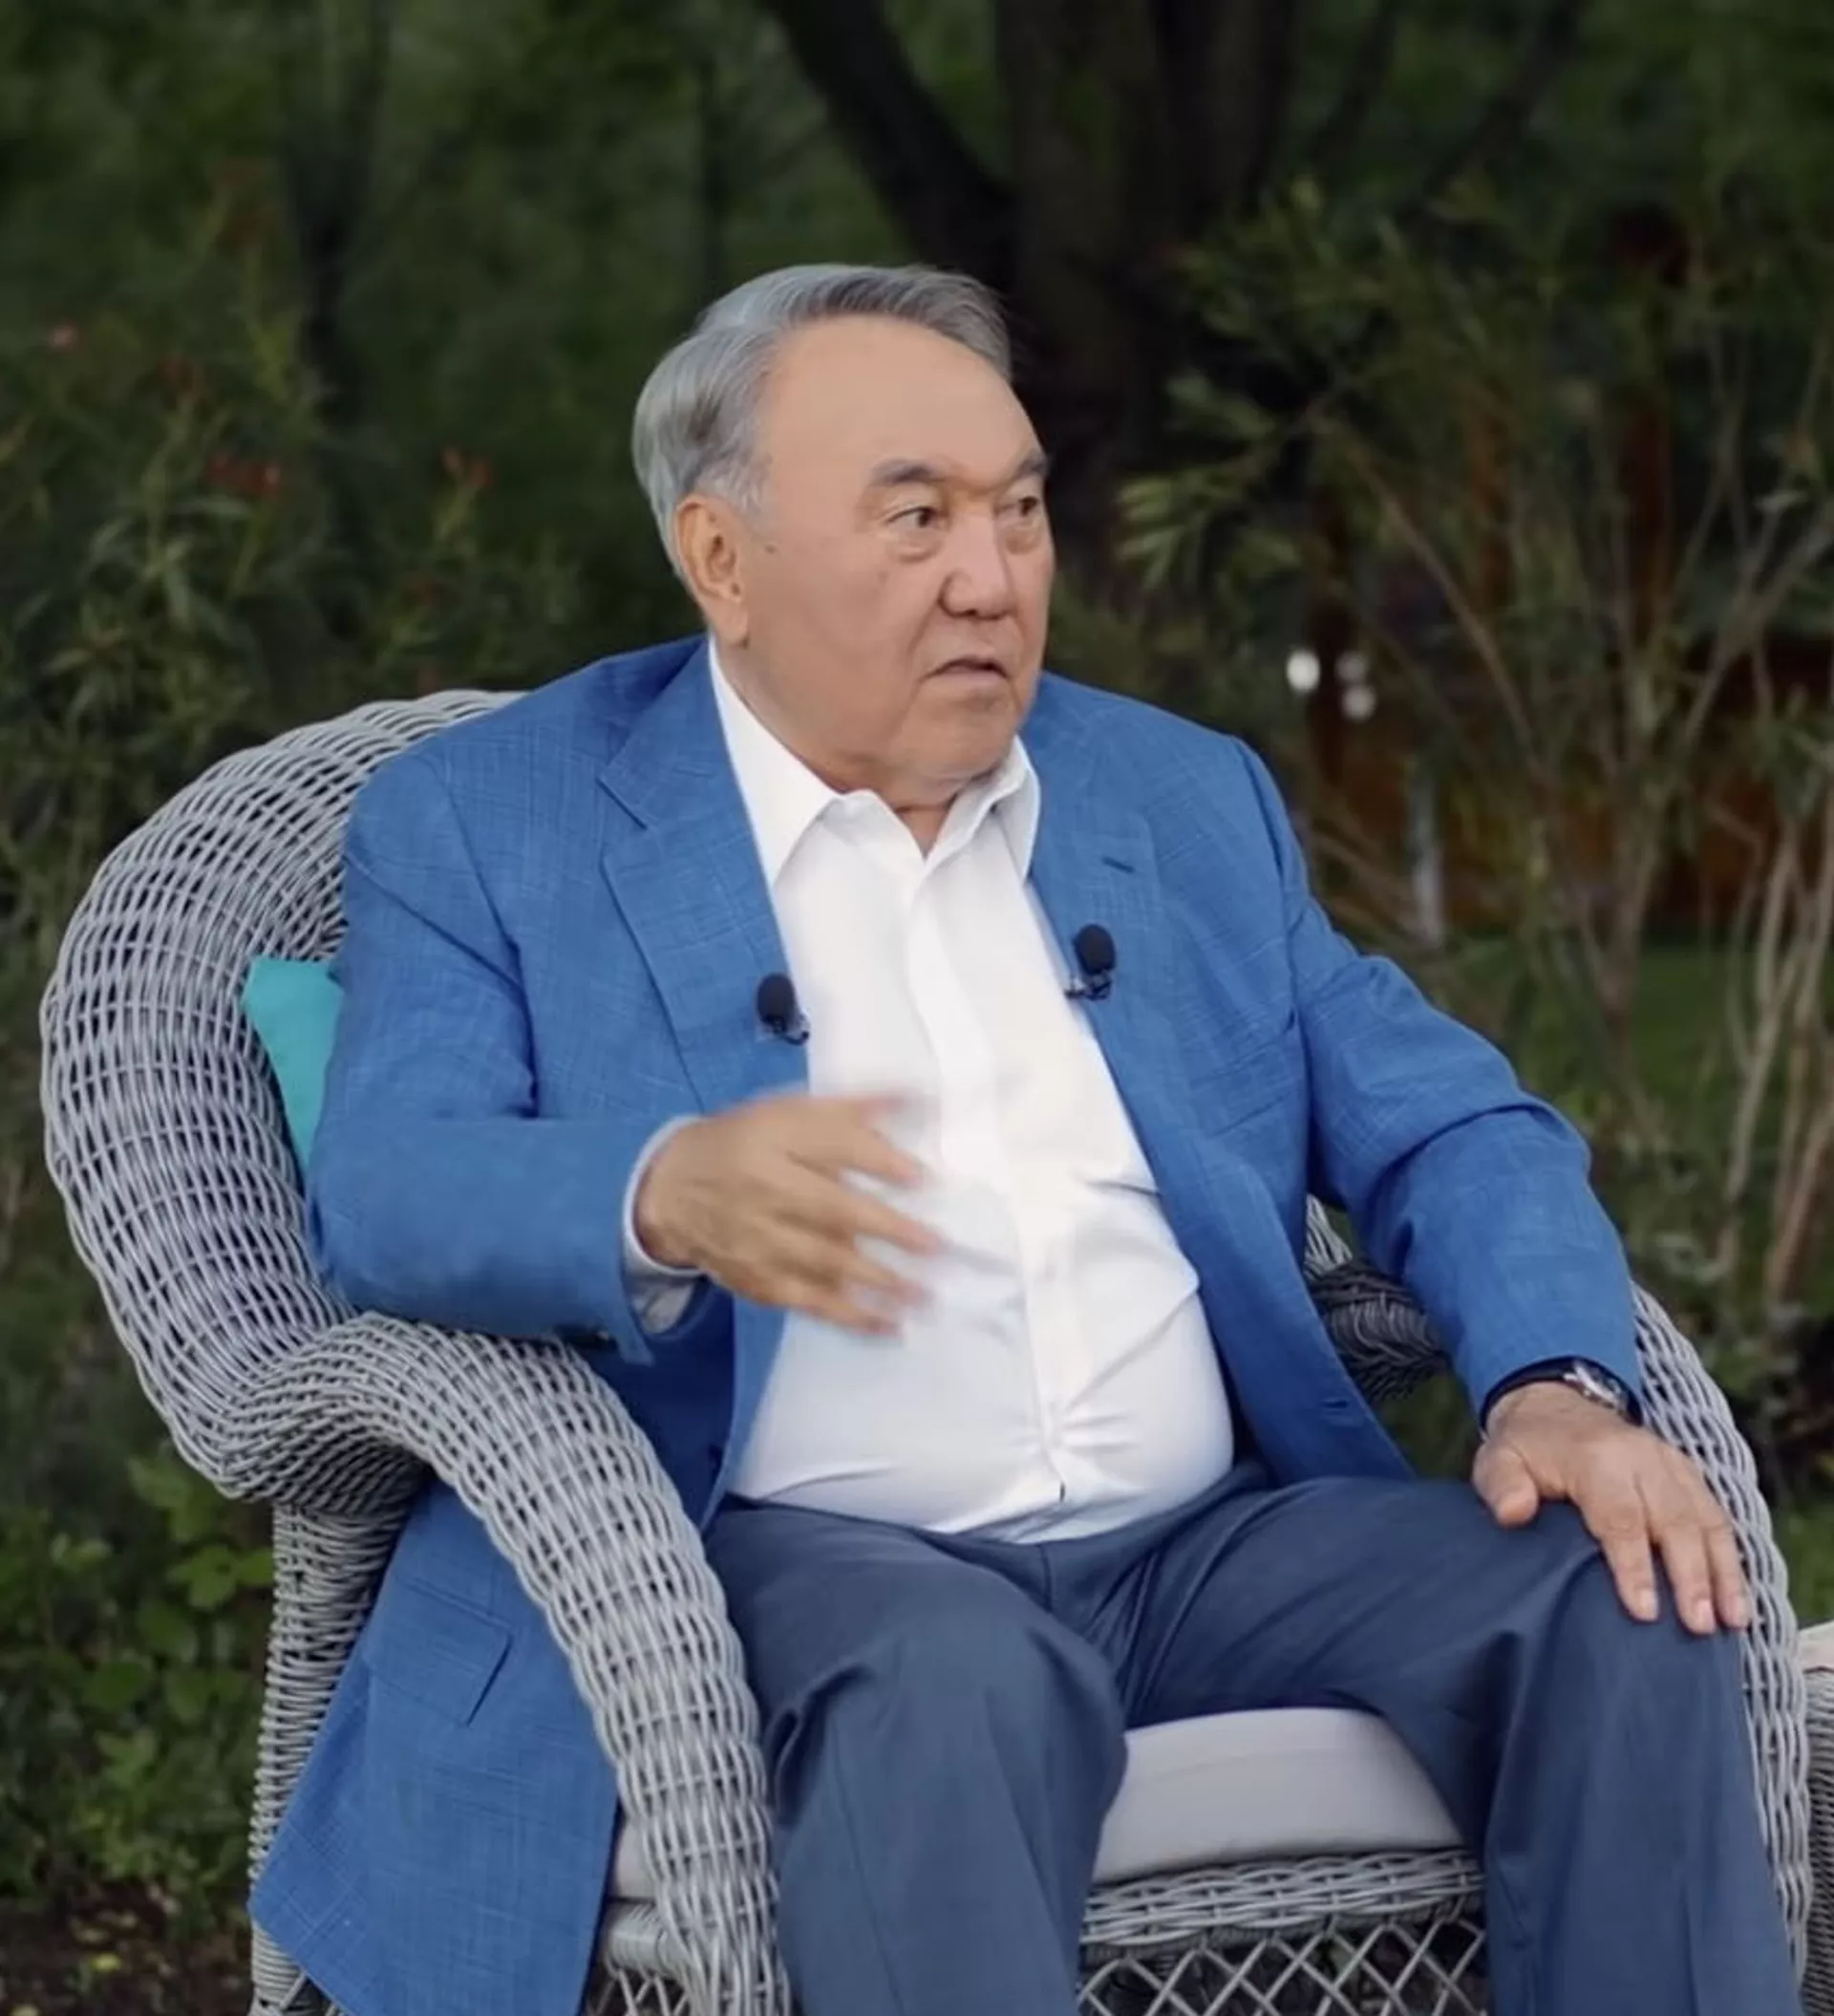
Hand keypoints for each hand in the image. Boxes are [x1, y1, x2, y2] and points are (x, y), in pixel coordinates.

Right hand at [634, 1093, 941, 1332]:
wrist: (673, 1192)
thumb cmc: (746, 1144)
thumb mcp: (787, 1113)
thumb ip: (851, 1111)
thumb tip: (919, 1099)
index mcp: (772, 1141)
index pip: (830, 1147)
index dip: (876, 1161)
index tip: (921, 1178)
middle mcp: (765, 1193)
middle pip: (830, 1210)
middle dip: (885, 1229)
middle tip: (935, 1245)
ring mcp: (761, 1244)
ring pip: (824, 1263)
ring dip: (878, 1281)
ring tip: (925, 1293)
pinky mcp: (761, 1283)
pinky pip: (810, 1303)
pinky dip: (851, 1317)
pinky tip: (890, 1326)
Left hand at [1473, 1382, 1750, 1634]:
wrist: (1556, 1402)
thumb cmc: (1527, 1446)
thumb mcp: (1498, 1458)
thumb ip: (1501, 1485)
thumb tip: (1512, 1514)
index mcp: (1596, 1458)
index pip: (1620, 1517)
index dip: (1633, 1566)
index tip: (1645, 1612)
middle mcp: (1642, 1458)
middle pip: (1674, 1521)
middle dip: (1690, 1576)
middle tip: (1698, 1626)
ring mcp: (1670, 1464)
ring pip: (1706, 1520)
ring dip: (1722, 1572)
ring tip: (1733, 1621)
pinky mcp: (1687, 1475)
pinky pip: (1717, 1516)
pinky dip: (1731, 1558)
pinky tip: (1738, 1599)